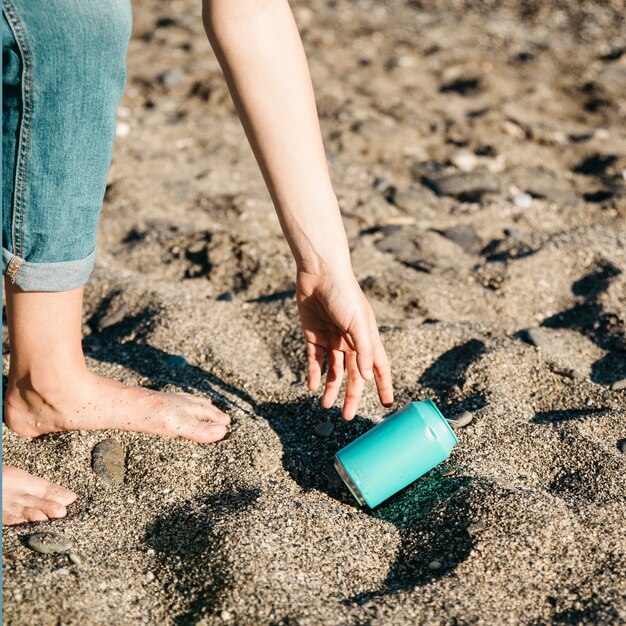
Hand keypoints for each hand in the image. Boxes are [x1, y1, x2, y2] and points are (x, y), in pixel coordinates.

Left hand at [296, 269, 393, 419]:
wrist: (319, 274)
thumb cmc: (344, 294)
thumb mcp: (357, 322)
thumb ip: (363, 350)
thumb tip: (367, 377)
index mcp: (367, 338)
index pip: (379, 367)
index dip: (383, 386)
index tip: (387, 405)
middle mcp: (351, 342)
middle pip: (354, 375)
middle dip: (352, 396)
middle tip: (347, 416)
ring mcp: (332, 339)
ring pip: (333, 371)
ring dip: (330, 388)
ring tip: (325, 405)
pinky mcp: (314, 336)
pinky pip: (315, 360)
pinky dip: (314, 374)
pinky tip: (312, 387)